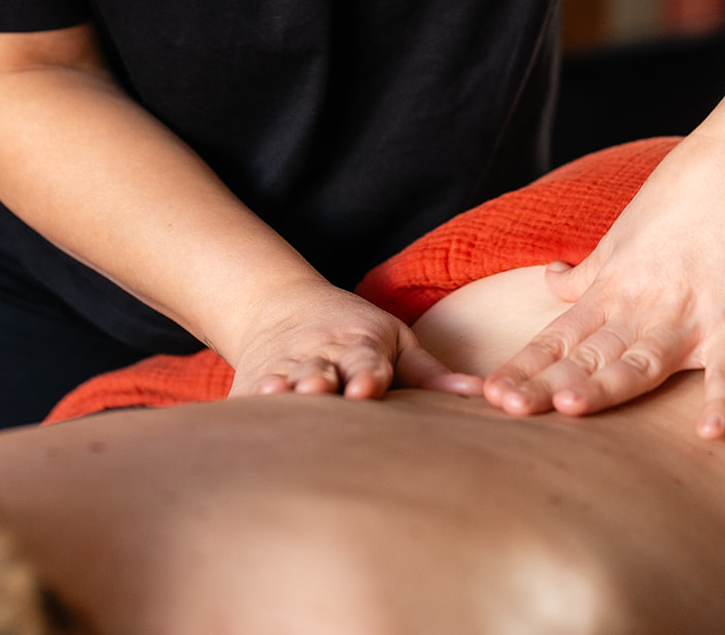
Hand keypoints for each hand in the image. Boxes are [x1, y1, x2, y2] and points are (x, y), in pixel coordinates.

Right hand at [228, 277, 482, 400]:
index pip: (366, 361)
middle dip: (320, 379)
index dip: (366, 374)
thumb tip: (482, 393)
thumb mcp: (395, 341)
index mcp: (359, 346)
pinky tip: (242, 416)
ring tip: (280, 395)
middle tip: (320, 389)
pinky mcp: (253, 384)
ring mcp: (284, 369)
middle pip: (321, 369)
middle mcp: (321, 356)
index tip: (368, 388)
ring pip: (283, 379)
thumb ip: (429, 373)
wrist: (283, 308)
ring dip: (282, 388)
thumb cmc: (358, 334)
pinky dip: (247, 404)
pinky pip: (249, 396)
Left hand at [482, 139, 724, 438]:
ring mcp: (690, 316)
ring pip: (642, 363)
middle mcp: (643, 307)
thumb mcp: (620, 237)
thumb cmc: (679, 197)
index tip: (490, 395)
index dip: (526, 367)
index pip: (559, 338)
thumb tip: (550, 282)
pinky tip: (710, 432)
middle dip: (547, 385)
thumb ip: (586, 273)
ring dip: (608, 386)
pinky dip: (721, 398)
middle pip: (589, 357)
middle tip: (505, 409)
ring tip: (571, 408)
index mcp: (612, 290)